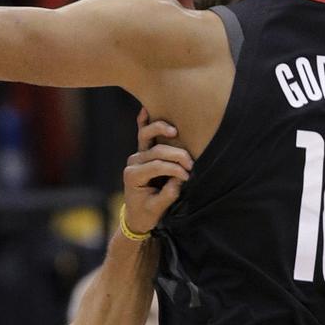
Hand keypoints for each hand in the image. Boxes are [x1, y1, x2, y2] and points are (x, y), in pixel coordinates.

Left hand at [122, 109, 191, 234]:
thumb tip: (181, 177)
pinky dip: (144, 120)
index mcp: (133, 176)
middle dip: (176, 155)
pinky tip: (147, 109)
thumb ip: (169, 193)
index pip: (156, 166)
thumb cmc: (147, 213)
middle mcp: (133, 162)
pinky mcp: (143, 151)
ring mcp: (137, 154)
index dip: (174, 169)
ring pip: (146, 136)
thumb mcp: (158, 208)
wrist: (136, 215)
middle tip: (191, 164)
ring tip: (174, 131)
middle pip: (155, 150)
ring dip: (161, 130)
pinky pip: (142, 132)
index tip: (188, 176)